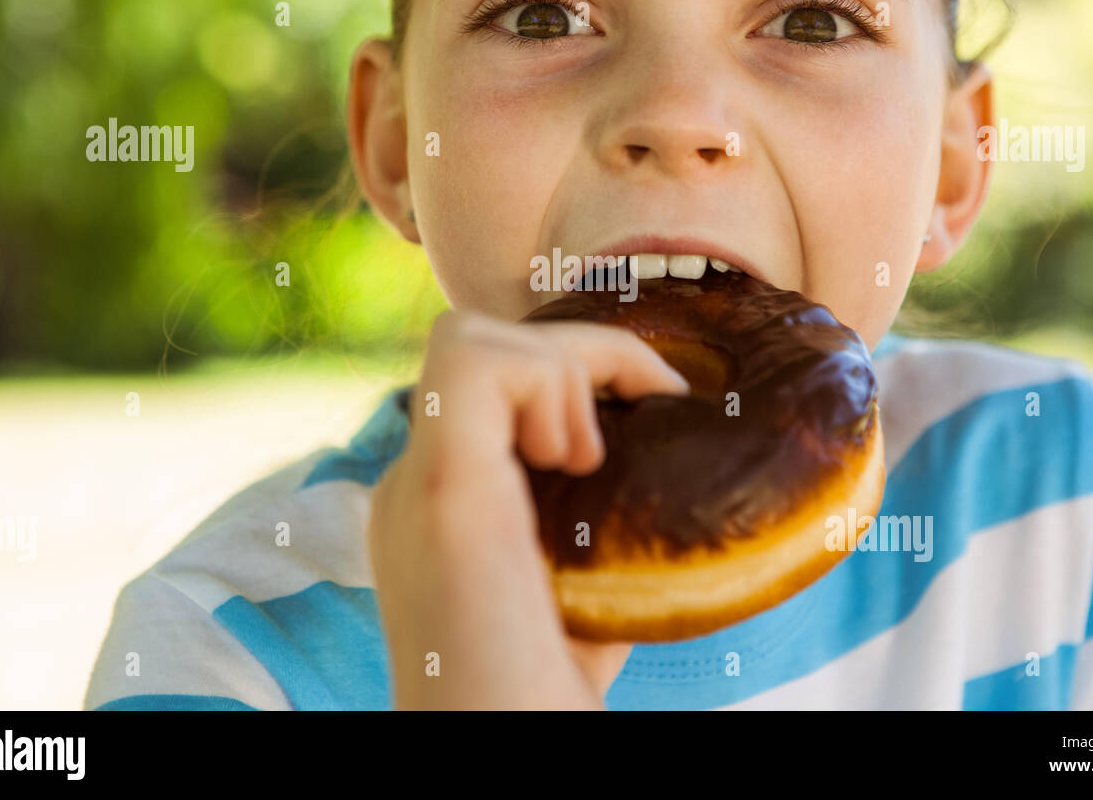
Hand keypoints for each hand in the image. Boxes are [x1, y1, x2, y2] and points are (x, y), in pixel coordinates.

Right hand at [368, 310, 688, 709]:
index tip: (655, 403)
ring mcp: (419, 481)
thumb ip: (602, 535)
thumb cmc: (539, 694)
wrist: (494, 754)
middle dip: (577, 351)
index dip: (569, 372)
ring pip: (467, 337)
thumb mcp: (583, 594)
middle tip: (651, 402)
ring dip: (559, 365)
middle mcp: (416, 483)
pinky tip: (579, 459)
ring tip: (592, 454)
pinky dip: (548, 382)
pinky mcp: (443, 487)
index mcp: (443, 502)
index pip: (487, 384)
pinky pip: (475, 363)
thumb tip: (676, 496)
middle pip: (478, 345)